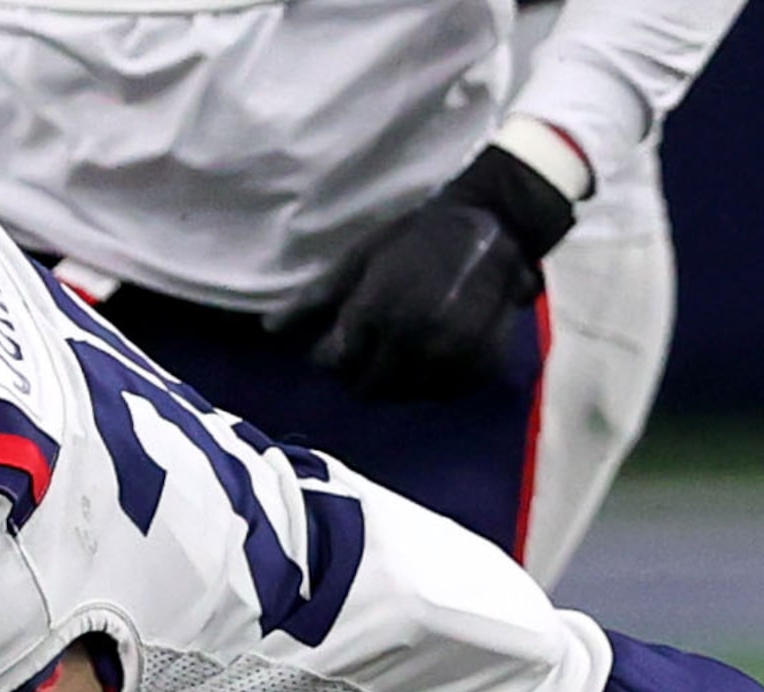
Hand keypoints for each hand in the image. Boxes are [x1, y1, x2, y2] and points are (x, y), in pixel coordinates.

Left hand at [291, 144, 574, 403]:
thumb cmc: (415, 237)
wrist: (492, 223)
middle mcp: (410, 341)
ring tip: (402, 354)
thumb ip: (314, 299)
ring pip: (406, 396)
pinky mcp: (481, 365)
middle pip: (368, 388)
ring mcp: (448, 356)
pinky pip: (444, 393)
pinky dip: (434, 383)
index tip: (338, 346)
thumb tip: (271, 330)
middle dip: (362, 375)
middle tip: (371, 353)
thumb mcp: (359, 260)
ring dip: (398, 383)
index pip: (335, 366)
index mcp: (373, 313)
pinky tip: (432, 358)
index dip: (331, 359)